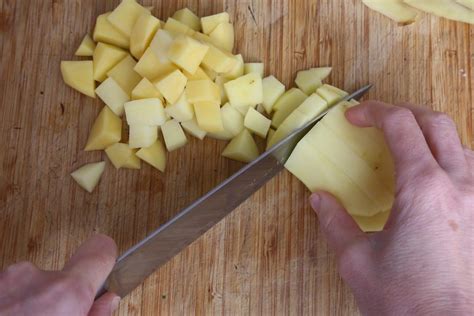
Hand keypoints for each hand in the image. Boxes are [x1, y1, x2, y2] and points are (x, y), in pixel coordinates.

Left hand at [0, 234, 118, 315]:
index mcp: (66, 292)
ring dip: (33, 302)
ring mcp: (6, 279)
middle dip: (62, 295)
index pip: (100, 252)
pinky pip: (8, 288)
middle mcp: (34, 277)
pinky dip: (11, 303)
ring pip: (32, 284)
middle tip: (60, 315)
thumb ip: (96, 314)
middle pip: (62, 276)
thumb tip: (108, 300)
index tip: (109, 257)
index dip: (106, 256)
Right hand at [310, 101, 472, 314]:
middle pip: (436, 123)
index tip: (354, 117)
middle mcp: (459, 187)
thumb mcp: (356, 261)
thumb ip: (334, 222)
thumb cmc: (407, 303)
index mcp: (423, 190)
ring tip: (406, 145)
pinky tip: (435, 175)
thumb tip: (320, 200)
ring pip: (460, 143)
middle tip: (378, 120)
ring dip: (430, 134)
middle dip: (403, 112)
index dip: (373, 112)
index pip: (400, 126)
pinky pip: (473, 169)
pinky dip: (451, 158)